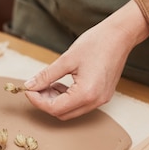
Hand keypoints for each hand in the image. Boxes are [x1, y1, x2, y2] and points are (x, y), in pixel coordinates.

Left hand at [24, 0, 148, 119]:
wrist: (120, 35)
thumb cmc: (97, 43)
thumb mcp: (66, 59)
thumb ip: (46, 75)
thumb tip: (30, 85)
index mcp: (86, 93)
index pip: (54, 108)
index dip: (38, 101)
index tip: (28, 90)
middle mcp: (95, 101)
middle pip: (62, 113)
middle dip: (45, 102)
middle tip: (35, 87)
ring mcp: (101, 100)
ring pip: (71, 111)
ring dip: (56, 101)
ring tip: (48, 84)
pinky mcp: (102, 95)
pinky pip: (80, 104)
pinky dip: (67, 98)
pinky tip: (60, 84)